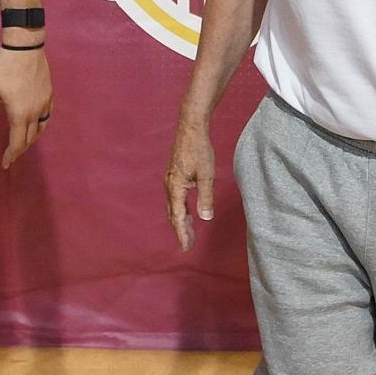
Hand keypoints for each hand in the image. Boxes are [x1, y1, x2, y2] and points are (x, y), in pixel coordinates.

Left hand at [0, 45, 52, 168]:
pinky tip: (36, 123)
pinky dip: (41, 125)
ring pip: (41, 129)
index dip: (11, 155)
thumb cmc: (4, 67)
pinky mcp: (49, 94)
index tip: (5, 164)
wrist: (25, 47)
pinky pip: (47, 116)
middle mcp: (35, 112)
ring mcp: (44, 103)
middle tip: (11, 155)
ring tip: (24, 143)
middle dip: (20, 149)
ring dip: (32, 139)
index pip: (17, 142)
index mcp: (19, 114)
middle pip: (30, 138)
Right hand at [164, 118, 214, 250]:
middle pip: (173, 214)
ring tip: (190, 232)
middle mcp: (169, 185)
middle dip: (181, 230)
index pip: (178, 217)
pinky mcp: (174, 173)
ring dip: (181, 220)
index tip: (186, 248)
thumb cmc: (199, 149)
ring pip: (173, 206)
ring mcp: (170, 179)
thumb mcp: (206, 175)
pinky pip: (175, 197)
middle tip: (188, 245)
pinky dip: (181, 208)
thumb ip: (205, 197)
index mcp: (175, 187)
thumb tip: (206, 218)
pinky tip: (188, 211)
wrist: (191, 126)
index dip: (182, 234)